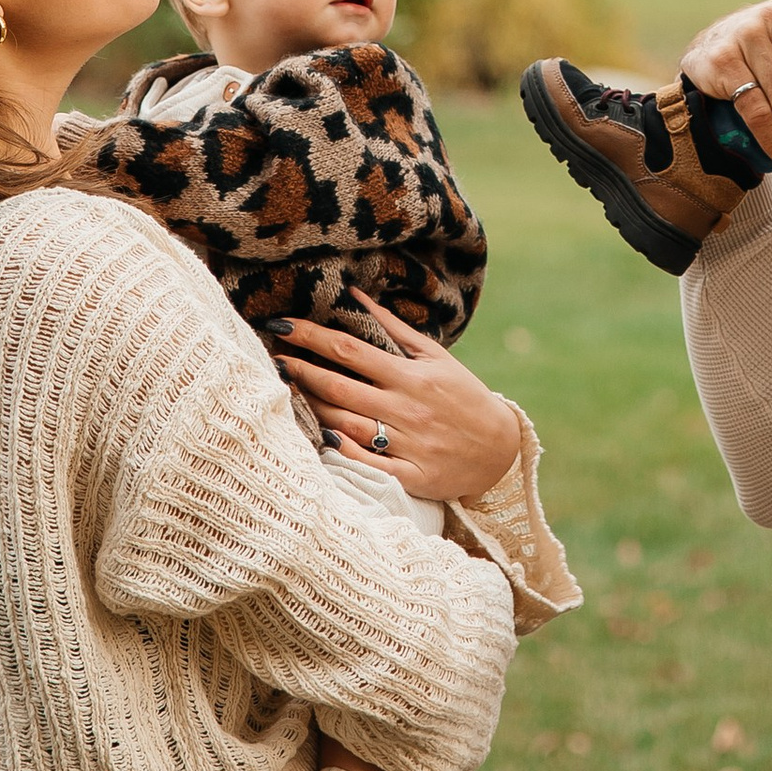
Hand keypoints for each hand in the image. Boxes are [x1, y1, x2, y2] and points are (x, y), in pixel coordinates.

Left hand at [273, 306, 524, 506]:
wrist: (500, 451)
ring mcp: (407, 443)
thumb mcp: (436, 356)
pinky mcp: (409, 476)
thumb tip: (356, 294)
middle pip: (339, 386)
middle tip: (272, 358)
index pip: (350, 350)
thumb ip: (394, 327)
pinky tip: (319, 436)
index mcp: (411, 375)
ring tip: (284, 391)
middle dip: (301, 370)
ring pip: (345, 423)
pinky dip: (341, 450)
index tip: (281, 324)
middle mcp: (405, 408)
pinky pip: (365, 464)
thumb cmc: (464, 395)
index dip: (311, 336)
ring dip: (311, 407)